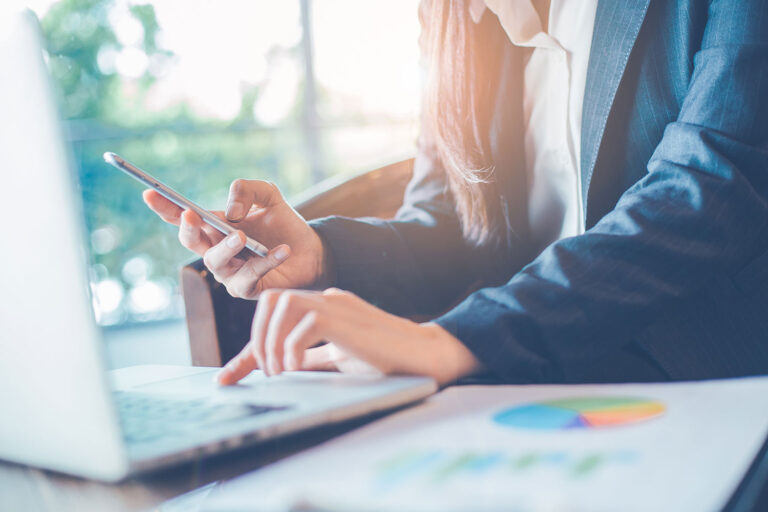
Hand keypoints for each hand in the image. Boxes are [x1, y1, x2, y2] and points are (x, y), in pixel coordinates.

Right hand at [143, 180, 333, 297]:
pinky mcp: (249, 289)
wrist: (312, 251)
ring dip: (226, 247)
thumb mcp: (268, 196)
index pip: (183, 218)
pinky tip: (283, 250)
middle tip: (193, 215)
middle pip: (191, 242)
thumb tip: (231, 212)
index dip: (164, 207)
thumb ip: (247, 190)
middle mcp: (217, 251)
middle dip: (188, 229)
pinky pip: (250, 277)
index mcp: (215, 227)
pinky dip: (265, 261)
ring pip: (216, 262)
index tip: (149, 192)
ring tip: (243, 236)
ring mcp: (230, 272)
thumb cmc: (284, 224)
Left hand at [216, 288, 482, 385]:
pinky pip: (304, 323)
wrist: (425, 356)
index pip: (273, 317)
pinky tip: (295, 367)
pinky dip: (291, 348)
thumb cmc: (387, 359)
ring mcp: (336, 305)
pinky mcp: (345, 318)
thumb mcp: (339, 360)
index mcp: (323, 307)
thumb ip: (312, 358)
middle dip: (256, 339)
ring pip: (282, 305)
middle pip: (271, 302)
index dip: (247, 349)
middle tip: (265, 372)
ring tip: (279, 370)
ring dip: (271, 342)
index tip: (226, 379)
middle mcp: (326, 300)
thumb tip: (281, 366)